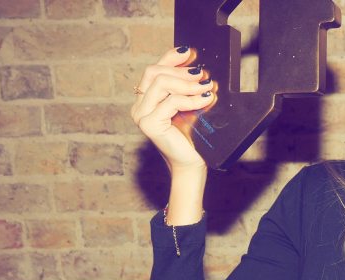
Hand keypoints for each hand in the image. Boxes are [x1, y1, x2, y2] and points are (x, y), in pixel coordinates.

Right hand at [130, 47, 213, 173]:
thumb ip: (186, 89)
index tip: (190, 53)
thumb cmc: (192, 136)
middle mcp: (138, 106)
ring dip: (187, 83)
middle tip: (202, 74)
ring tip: (206, 86)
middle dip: (181, 70)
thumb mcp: (189, 106)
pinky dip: (191, 98)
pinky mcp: (149, 124)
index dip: (171, 58)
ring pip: (161, 83)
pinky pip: (171, 101)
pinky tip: (206, 99)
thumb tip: (198, 68)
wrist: (192, 162)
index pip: (154, 70)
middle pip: (154, 72)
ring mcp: (141, 115)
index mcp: (145, 100)